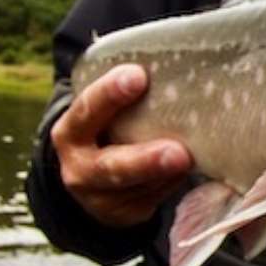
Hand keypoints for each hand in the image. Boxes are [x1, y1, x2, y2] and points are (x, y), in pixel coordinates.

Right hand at [50, 64, 192, 226]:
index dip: (109, 94)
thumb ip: (127, 89)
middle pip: (111, 168)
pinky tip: (189, 169)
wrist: (90, 173)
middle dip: (146, 161)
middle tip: (179, 153)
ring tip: (193, 159)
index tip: (139, 76)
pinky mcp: (123, 215)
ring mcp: (99, 198)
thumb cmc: (112, 123)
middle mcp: (79, 168)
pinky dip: (173, 184)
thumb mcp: (104, 109)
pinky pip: (153, 201)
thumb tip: (184, 50)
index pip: (87, 110)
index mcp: (72, 131)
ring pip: (139, 189)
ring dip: (168, 176)